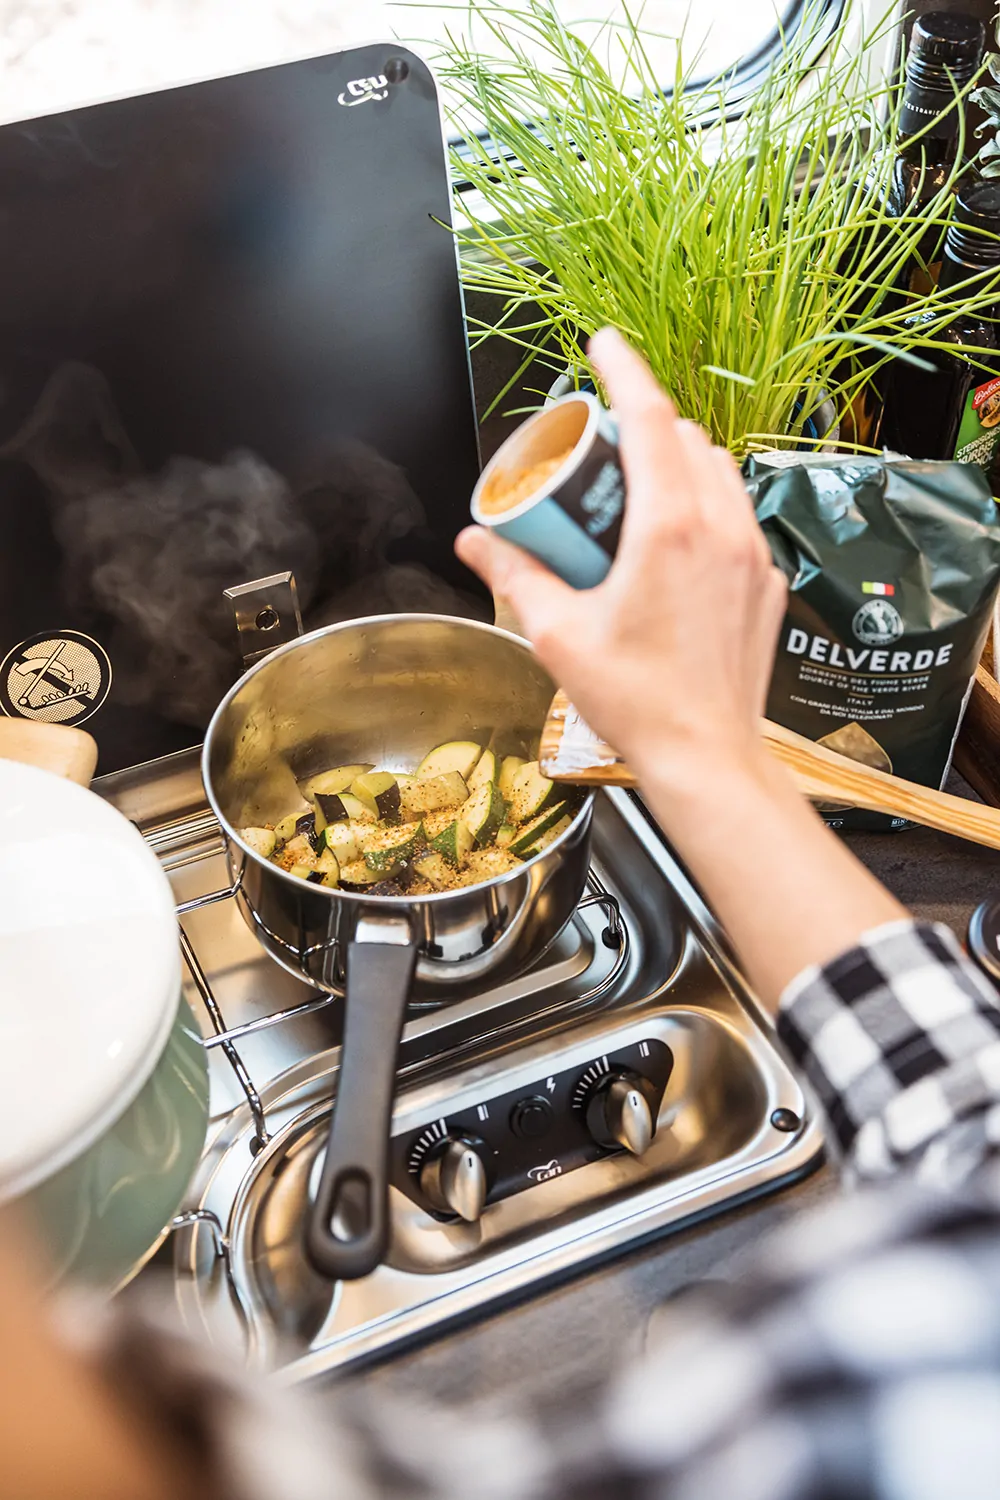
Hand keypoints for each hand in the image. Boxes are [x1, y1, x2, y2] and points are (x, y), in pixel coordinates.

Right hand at [458, 329, 904, 1004]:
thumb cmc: (638, 701)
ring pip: (719, 472)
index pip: (649, 418)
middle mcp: (721, 527)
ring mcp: (753, 554)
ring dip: (678, 460)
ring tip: (634, 489)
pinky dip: (705, 503)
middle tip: (599, 446)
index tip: (602, 343)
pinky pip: (737, 515)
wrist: (708, 756)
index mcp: (670, 527)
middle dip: (643, 423)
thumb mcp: (558, 635)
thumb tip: (475, 540)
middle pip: (686, 439)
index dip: (623, 370)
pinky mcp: (766, 582)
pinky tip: (673, 539)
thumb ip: (514, 576)